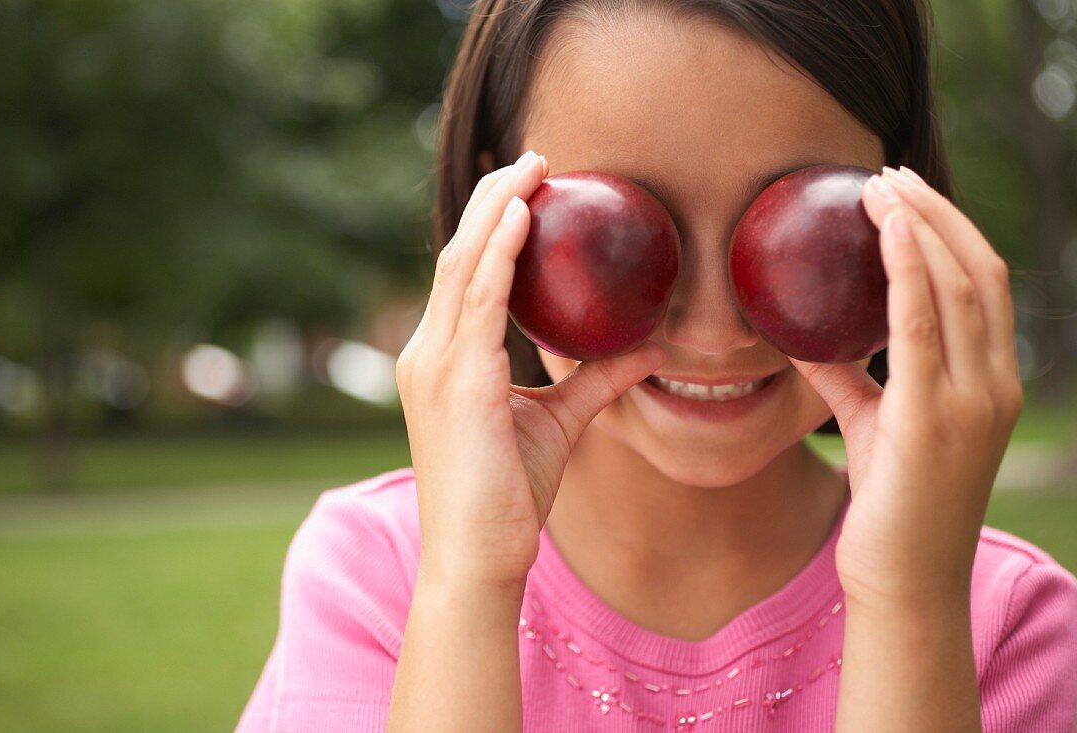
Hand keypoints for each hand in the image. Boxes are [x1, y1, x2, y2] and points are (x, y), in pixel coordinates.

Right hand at [395, 150, 666, 590]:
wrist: (478, 559)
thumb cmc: (507, 496)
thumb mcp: (557, 423)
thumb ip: (596, 379)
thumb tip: (649, 347)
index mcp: (442, 360)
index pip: (463, 273)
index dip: (491, 224)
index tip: (528, 185)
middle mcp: (427, 353)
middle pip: (457, 253)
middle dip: (495, 199)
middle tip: (536, 157)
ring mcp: (435, 365)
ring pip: (463, 264)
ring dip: (499, 209)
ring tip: (535, 167)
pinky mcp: (458, 382)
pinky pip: (478, 300)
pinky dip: (499, 252)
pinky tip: (525, 214)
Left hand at [788, 165, 1022, 607]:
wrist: (905, 584)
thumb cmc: (892, 505)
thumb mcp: (874, 425)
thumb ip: (849, 376)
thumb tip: (804, 334)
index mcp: (990, 384)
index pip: (984, 284)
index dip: (950, 230)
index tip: (905, 193)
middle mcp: (993, 385)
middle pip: (978, 270)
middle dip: (933, 213)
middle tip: (886, 174)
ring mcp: (971, 402)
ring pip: (958, 285)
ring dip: (918, 226)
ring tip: (878, 186)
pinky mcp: (932, 419)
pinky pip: (921, 325)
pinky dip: (907, 268)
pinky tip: (884, 229)